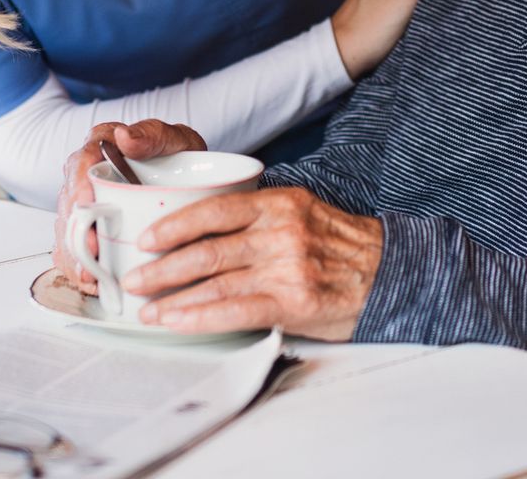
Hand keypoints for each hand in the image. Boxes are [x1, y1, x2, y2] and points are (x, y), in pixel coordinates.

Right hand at [52, 119, 206, 293]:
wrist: (192, 179)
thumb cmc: (179, 156)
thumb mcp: (175, 139)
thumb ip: (152, 135)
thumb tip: (124, 136)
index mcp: (100, 148)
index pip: (80, 164)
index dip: (79, 188)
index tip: (87, 206)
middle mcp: (85, 177)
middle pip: (69, 205)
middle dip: (76, 232)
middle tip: (91, 253)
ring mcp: (85, 206)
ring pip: (67, 232)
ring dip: (75, 257)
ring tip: (90, 277)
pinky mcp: (90, 231)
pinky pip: (74, 251)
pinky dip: (79, 269)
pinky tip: (92, 283)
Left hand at [122, 187, 382, 340]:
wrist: (392, 274)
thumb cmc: (342, 247)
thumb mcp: (303, 213)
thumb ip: (260, 217)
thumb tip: (206, 229)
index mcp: (279, 203)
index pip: (215, 209)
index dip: (176, 224)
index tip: (148, 237)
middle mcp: (280, 231)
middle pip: (207, 247)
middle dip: (163, 266)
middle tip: (134, 278)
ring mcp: (287, 267)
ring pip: (215, 281)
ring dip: (173, 298)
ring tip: (147, 309)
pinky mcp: (293, 301)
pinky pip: (236, 310)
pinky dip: (201, 317)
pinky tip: (179, 322)